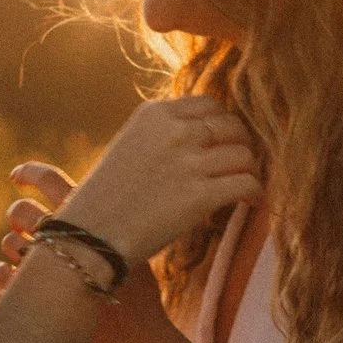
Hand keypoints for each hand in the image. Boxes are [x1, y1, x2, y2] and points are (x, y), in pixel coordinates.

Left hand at [0, 162, 183, 342]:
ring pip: (10, 243)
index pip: (50, 180)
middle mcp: (68, 239)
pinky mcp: (36, 300)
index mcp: (92, 218)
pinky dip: (3, 273)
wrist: (139, 341)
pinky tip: (10, 275)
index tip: (16, 176)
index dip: (29, 173)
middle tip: (20, 221)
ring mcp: (51, 270)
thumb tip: (86, 195)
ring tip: (22, 253)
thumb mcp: (133, 248)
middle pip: (22, 211)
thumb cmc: (138, 293)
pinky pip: (2, 275)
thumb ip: (109, 221)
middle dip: (17, 214)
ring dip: (11, 245)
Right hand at [43, 97, 257, 265]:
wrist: (88, 237)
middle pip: (231, 126)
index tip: (225, 143)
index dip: (223, 125)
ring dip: (249, 171)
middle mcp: (173, 131)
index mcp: (154, 114)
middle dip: (241, 146)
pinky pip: (246, 183)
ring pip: (244, 155)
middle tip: (240, 166)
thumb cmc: (104, 199)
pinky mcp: (199, 195)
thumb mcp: (128, 147)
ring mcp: (188, 162)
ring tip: (245, 187)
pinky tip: (250, 202)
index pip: (209, 105)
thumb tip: (205, 136)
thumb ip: (163, 135)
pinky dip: (254, 193)